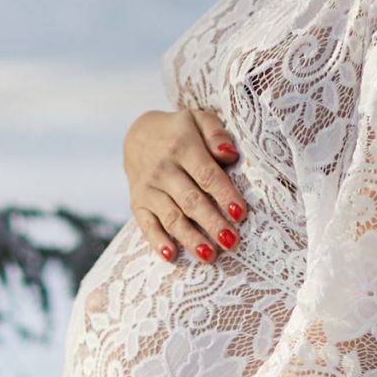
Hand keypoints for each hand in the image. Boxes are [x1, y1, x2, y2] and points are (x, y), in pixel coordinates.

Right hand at [122, 107, 245, 264]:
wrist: (138, 135)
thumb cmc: (180, 131)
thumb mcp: (199, 120)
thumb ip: (216, 134)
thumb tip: (230, 154)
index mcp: (181, 146)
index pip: (206, 174)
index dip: (224, 194)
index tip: (240, 213)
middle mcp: (162, 169)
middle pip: (191, 200)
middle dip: (212, 222)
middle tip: (231, 242)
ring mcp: (147, 188)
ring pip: (171, 217)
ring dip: (190, 238)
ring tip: (210, 256)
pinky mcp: (137, 204)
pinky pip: (146, 225)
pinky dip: (157, 242)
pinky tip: (172, 256)